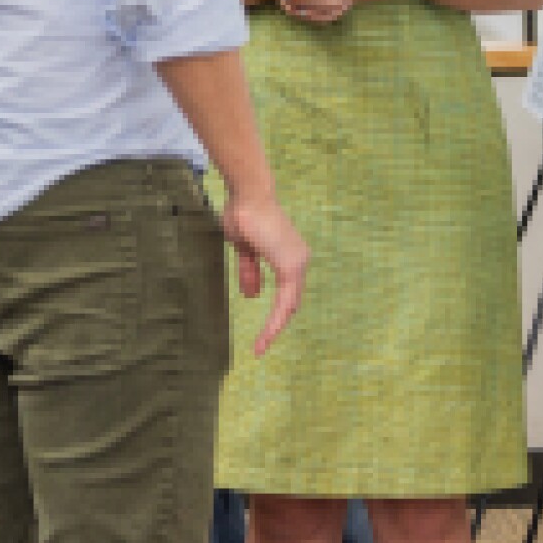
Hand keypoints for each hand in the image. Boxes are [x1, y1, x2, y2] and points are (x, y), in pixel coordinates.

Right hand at [221, 190, 309, 355]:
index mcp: (289, 255)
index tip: (263, 333)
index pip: (287, 292)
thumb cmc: (244, 214)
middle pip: (290, 302)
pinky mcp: (291, 266)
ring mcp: (297, 262)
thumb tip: (252, 295)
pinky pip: (285, 301)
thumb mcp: (244, 249)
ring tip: (260, 347)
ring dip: (274, 327)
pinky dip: (276, 320)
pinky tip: (266, 336)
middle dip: (276, 325)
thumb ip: (250, 270)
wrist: (248, 195)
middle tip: (261, 346)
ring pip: (289, 304)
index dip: (277, 314)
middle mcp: (299, 259)